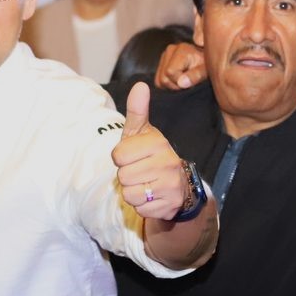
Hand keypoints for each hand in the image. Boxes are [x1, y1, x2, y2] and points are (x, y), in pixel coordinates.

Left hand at [112, 83, 188, 219]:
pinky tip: (153, 196)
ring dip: (133, 192)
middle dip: (127, 177)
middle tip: (140, 172)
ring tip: (146, 184)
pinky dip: (143, 206)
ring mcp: (171, 185)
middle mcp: (168, 162)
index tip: (133, 156)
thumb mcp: (141, 132)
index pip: (118, 156)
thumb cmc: (150, 155)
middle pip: (123, 177)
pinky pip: (140, 209)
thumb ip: (137, 110)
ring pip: (130, 194)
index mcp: (157, 142)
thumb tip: (140, 85)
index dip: (121, 158)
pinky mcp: (171, 205)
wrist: (178, 184)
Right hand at [154, 41, 206, 89]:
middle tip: (187, 81)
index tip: (190, 81)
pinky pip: (158, 80)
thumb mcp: (206, 71)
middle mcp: (170, 49)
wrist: (206, 60)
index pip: (170, 72)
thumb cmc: (208, 65)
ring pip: (159, 80)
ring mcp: (165, 55)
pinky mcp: (162, 61)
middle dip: (175, 85)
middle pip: (163, 78)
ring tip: (183, 80)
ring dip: (171, 85)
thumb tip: (181, 82)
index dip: (179, 82)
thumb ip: (195, 76)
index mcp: (181, 50)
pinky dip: (168, 83)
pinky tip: (178, 79)